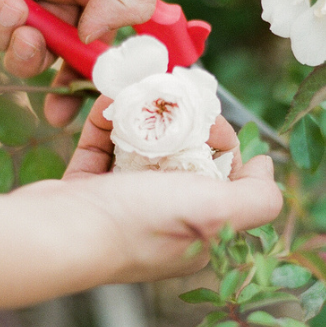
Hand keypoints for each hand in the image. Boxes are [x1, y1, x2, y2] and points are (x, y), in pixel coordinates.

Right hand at [16, 97, 283, 281]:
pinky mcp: (85, 193)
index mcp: (199, 230)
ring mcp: (123, 207)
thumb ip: (258, 198)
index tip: (207, 119)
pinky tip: (107, 104)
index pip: (223, 177)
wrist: (58, 235)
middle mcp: (165, 220)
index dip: (221, 141)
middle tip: (171, 95)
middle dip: (179, 121)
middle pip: (182, 157)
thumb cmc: (141, 223)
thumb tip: (267, 168)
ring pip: (141, 149)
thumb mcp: (217, 213)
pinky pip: (101, 149)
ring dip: (141, 115)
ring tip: (136, 91)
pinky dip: (105, 123)